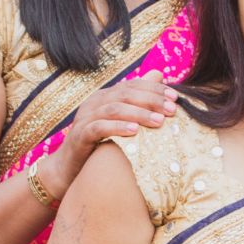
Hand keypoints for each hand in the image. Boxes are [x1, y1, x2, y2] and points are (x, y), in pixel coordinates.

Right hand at [48, 70, 180, 192]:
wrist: (68, 168)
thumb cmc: (99, 145)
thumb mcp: (120, 123)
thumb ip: (138, 101)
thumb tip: (159, 75)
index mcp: (106, 96)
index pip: (133, 85)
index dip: (154, 89)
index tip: (175, 98)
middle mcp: (94, 102)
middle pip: (125, 94)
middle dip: (151, 101)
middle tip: (171, 110)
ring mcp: (85, 118)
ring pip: (114, 109)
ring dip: (138, 114)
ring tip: (159, 122)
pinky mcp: (79, 135)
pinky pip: (99, 128)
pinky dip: (117, 127)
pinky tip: (134, 132)